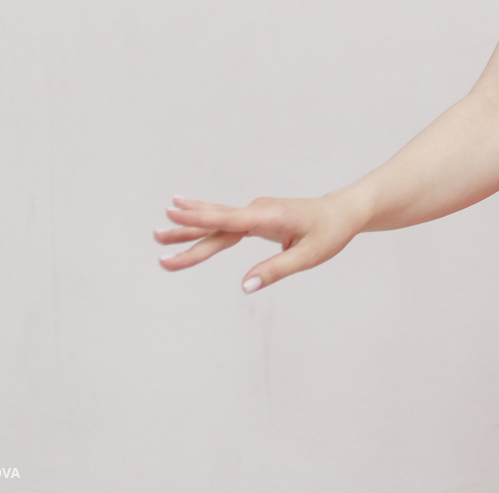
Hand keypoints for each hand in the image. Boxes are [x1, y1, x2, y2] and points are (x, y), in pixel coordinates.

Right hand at [155, 192, 364, 291]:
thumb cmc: (330, 232)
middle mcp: (258, 210)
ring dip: (190, 227)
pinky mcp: (257, 216)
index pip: (228, 220)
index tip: (172, 215)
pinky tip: (188, 214)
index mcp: (268, 217)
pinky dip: (205, 221)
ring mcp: (256, 211)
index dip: (199, 219)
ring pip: (218, 221)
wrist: (343, 211)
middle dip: (186, 233)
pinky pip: (226, 221)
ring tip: (159, 232)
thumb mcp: (309, 256)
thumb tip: (244, 287)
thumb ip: (276, 270)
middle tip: (156, 239)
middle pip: (216, 224)